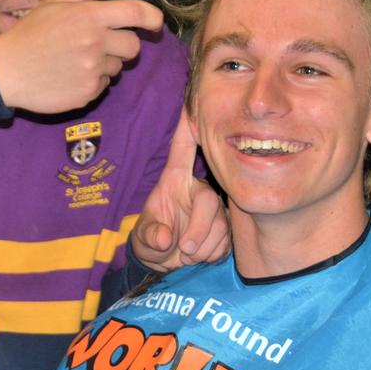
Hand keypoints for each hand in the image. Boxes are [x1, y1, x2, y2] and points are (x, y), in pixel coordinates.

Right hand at [0, 0, 163, 113]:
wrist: (5, 71)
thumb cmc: (30, 34)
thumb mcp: (55, 3)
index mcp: (88, 16)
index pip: (136, 12)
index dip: (153, 17)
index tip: (156, 22)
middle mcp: (95, 42)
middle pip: (133, 46)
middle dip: (123, 44)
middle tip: (99, 43)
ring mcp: (93, 69)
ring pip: (118, 67)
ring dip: (105, 63)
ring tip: (76, 59)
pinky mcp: (89, 92)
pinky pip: (104, 84)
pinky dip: (93, 81)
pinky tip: (70, 74)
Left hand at [131, 110, 229, 271]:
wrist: (167, 264)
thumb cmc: (153, 239)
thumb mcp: (143, 240)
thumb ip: (150, 237)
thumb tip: (164, 238)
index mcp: (175, 181)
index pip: (181, 150)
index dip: (186, 128)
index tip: (191, 105)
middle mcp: (198, 190)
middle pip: (208, 201)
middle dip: (198, 230)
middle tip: (185, 249)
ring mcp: (214, 210)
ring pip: (220, 226)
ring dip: (203, 247)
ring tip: (187, 253)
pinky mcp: (226, 229)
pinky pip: (227, 241)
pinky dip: (212, 254)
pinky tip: (201, 256)